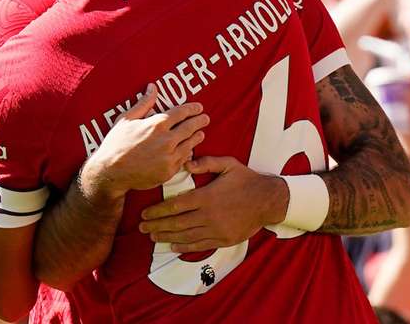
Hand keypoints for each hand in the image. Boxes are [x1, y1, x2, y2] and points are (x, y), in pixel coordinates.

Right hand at [82, 85, 208, 201]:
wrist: (111, 172)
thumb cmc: (116, 144)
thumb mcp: (127, 119)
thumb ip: (143, 103)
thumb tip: (153, 87)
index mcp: (157, 124)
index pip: (181, 112)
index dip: (192, 108)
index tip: (199, 107)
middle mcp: (166, 140)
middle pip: (190, 127)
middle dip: (200, 121)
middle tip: (205, 118)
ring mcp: (169, 157)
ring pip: (190, 144)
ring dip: (197, 137)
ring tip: (201, 134)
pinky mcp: (169, 171)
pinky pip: (183, 160)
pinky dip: (188, 153)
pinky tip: (189, 150)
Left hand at [139, 156, 286, 251]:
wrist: (268, 200)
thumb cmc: (246, 180)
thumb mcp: (228, 164)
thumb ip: (206, 162)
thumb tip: (186, 162)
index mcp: (206, 196)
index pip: (175, 206)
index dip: (157, 211)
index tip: (145, 213)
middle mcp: (208, 215)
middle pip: (176, 223)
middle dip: (156, 225)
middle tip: (142, 227)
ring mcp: (216, 229)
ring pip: (185, 236)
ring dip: (166, 237)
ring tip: (153, 237)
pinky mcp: (223, 239)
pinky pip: (200, 245)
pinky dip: (184, 247)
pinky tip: (173, 246)